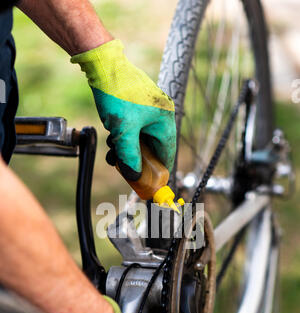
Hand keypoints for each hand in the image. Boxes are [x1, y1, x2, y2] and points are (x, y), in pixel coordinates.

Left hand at [71, 39, 175, 180]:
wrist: (103, 64)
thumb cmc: (117, 93)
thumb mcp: (123, 131)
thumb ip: (129, 156)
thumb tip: (134, 176)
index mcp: (164, 119)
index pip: (168, 152)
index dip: (160, 169)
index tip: (153, 182)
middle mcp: (159, 115)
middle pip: (152, 147)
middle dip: (136, 159)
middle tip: (125, 168)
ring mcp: (147, 110)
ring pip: (139, 139)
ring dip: (126, 149)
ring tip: (113, 152)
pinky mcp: (135, 106)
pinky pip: (132, 129)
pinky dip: (123, 138)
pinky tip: (111, 139)